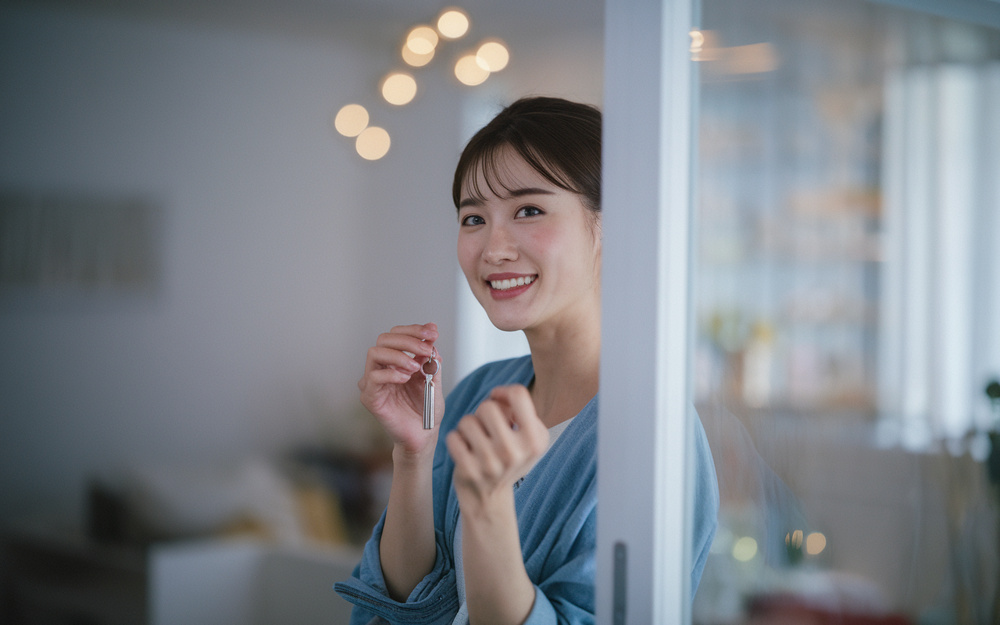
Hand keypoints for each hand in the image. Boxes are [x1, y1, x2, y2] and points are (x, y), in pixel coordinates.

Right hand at [359, 322, 443, 454]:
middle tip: (427, 348)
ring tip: (416, 366)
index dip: (414, 330)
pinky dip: (391, 374)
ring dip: (398, 355)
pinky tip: (406, 378)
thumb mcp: (434, 378)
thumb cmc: (427, 409)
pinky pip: (373, 378)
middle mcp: (381, 368)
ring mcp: (373, 382)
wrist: (424, 436)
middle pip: (384, 339)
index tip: (433, 332)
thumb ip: (431, 357)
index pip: (397, 334)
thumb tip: (432, 333)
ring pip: (374, 353)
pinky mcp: (370, 398)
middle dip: (408, 339)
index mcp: (396, 360)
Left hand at [446, 385, 548, 511]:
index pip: (519, 395)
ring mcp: (491, 463)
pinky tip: (465, 451)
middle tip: (486, 428)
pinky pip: (453, 437)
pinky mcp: (469, 470)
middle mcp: (515, 452)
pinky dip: (456, 440)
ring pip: (467, 421)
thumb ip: (518, 411)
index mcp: (535, 441)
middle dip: (483, 414)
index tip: (498, 400)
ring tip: (475, 441)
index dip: (504, 393)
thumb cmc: (507, 460)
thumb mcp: (527, 438)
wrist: (490, 499)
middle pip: (488, 407)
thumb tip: (497, 395)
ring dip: (468, 427)